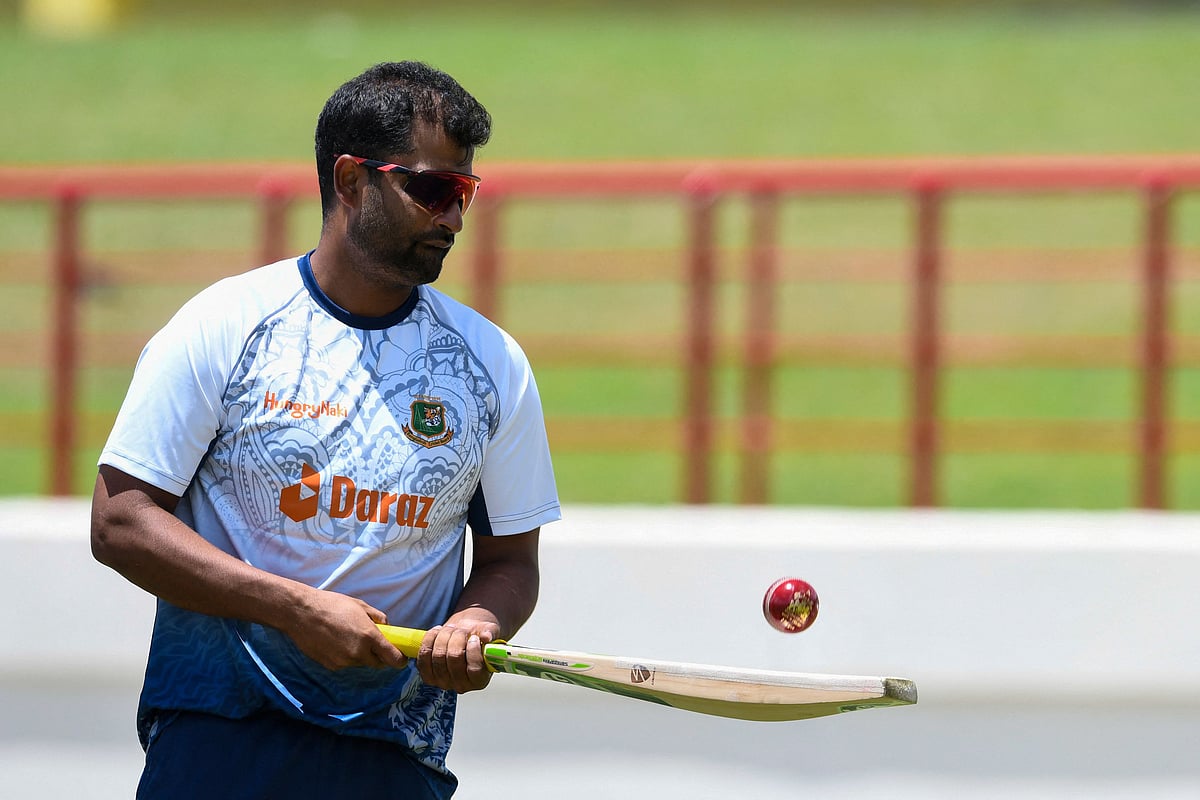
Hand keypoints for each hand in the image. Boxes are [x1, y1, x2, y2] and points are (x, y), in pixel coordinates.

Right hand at [284, 590, 407, 671]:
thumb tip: (388, 627)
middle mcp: (358, 653)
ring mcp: (344, 661)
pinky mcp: (331, 666)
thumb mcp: (360, 605)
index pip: (393, 658)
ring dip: (361, 655)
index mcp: (369, 636)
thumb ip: (378, 618)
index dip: (399, 659)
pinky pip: (346, 664)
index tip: (401, 657)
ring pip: (361, 663)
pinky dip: (346, 656)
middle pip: (378, 664)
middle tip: (373, 643)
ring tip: (348, 636)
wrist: (301, 613)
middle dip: (379, 656)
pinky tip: (335, 641)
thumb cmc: (332, 605)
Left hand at [416, 618, 500, 692]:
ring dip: (443, 637)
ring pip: (438, 656)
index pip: (474, 669)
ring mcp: (443, 682)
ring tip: (450, 628)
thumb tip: (486, 637)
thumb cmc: (479, 636)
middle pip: (454, 660)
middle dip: (456, 638)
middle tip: (461, 628)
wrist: (465, 636)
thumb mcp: (489, 632)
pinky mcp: (428, 676)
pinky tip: (436, 631)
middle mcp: (461, 685)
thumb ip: (490, 633)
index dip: (473, 652)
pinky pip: (423, 658)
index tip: (474, 638)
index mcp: (480, 679)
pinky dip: (428, 641)